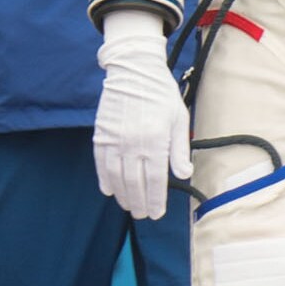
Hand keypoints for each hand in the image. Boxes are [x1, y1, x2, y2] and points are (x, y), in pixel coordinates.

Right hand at [91, 8, 192, 219]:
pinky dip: (104, 179)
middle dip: (139, 203)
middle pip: (134, 183)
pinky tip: (108, 190)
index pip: (154, 180)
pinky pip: (101, 163)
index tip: (156, 213)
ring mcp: (114, 140)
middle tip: (143, 215)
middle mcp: (133, 144)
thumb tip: (183, 173)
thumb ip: (179, 149)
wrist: (134, 70)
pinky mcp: (101, 135)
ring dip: (122, 195)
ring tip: (128, 206)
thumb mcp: (179, 118)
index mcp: (155, 140)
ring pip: (116, 177)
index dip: (155, 200)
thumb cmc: (160, 94)